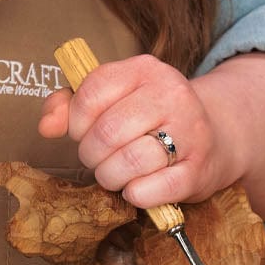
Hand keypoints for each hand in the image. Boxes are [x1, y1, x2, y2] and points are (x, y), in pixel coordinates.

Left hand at [38, 53, 242, 208]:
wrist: (218, 136)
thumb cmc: (154, 119)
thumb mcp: (116, 98)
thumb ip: (72, 105)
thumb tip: (46, 126)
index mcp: (145, 69)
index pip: (91, 94)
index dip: (76, 122)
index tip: (83, 133)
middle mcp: (172, 94)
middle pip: (108, 133)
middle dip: (92, 155)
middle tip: (98, 160)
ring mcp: (190, 132)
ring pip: (130, 162)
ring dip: (111, 177)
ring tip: (115, 175)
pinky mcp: (199, 169)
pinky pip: (155, 188)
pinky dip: (136, 194)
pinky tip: (135, 189)